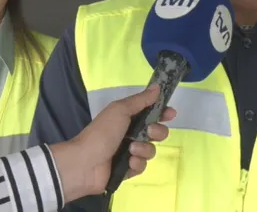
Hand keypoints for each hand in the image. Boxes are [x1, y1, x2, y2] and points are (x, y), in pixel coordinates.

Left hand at [49, 85, 175, 202]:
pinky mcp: (128, 170)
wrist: (85, 162)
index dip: (163, 113)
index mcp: (128, 118)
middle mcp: (130, 134)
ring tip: (131, 150)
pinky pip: (142, 166)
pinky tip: (127, 163)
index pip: (152, 114)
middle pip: (157, 132)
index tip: (171, 114)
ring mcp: (129, 153)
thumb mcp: (120, 110)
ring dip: (144, 149)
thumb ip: (141, 100)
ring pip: (151, 150)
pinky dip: (136, 163)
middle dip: (157, 132)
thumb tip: (157, 87)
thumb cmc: (102, 132)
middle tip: (150, 132)